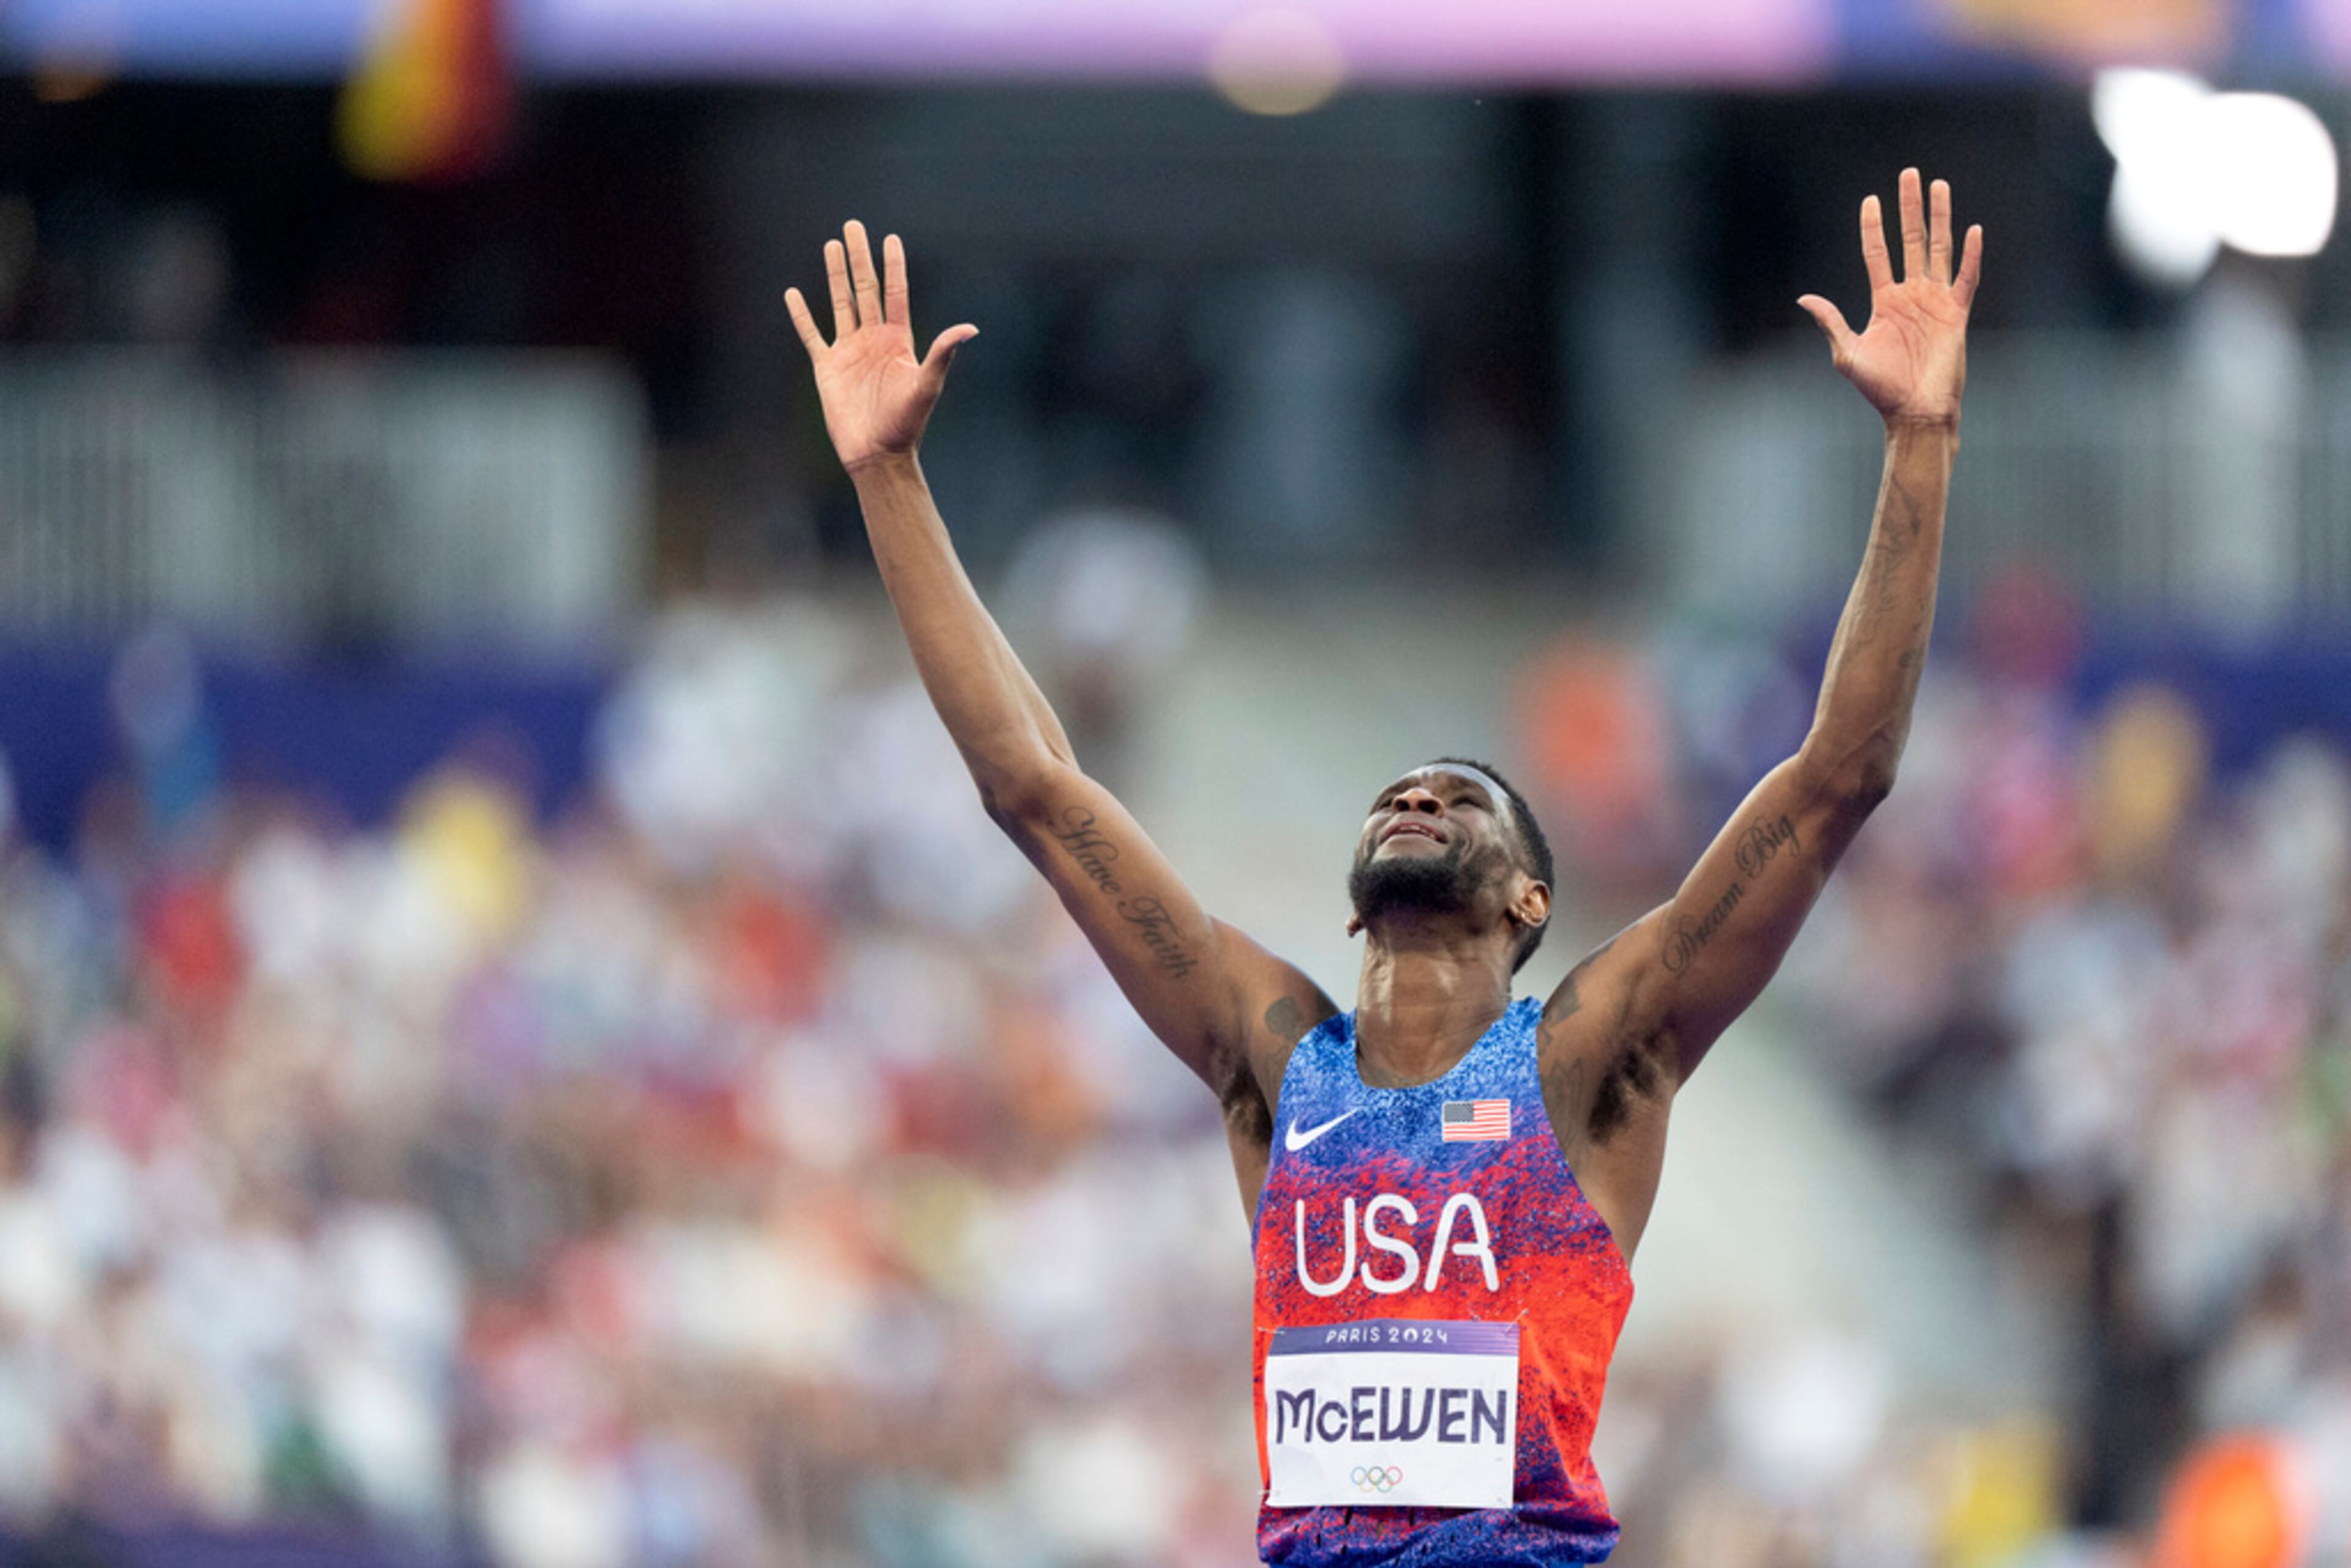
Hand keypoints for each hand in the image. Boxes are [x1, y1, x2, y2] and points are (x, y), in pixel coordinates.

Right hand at [786, 221, 976, 470]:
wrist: (876, 453)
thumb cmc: (905, 423)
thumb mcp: (927, 385)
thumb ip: (942, 353)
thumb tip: (970, 328)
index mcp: (898, 340)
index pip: (895, 294)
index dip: (893, 266)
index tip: (891, 239)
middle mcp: (873, 340)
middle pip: (865, 289)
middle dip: (859, 258)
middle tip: (853, 226)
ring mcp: (849, 351)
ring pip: (840, 303)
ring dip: (835, 275)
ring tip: (831, 245)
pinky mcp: (827, 367)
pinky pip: (812, 334)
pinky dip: (801, 315)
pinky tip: (793, 294)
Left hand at [1799, 169, 1982, 429]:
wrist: (1914, 411)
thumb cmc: (1880, 388)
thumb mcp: (1847, 354)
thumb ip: (1830, 322)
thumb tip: (1804, 298)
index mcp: (1884, 301)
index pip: (1877, 253)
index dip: (1873, 226)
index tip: (1870, 199)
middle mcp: (1910, 294)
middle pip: (1910, 240)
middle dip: (1909, 207)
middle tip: (1909, 173)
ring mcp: (1935, 301)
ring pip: (1938, 249)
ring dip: (1939, 216)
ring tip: (1938, 185)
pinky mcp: (1957, 314)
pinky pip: (1966, 279)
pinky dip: (1970, 256)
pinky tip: (1973, 230)